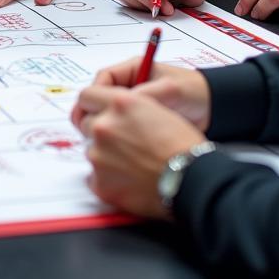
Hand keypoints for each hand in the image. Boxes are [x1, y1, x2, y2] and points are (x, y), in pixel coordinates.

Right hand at [72, 60, 211, 131]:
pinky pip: (122, 126)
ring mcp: (134, 104)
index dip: (95, 93)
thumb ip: (145, 94)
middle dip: (94, 112)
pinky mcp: (140, 120)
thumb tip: (122, 103)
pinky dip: (118, 134)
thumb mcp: (169, 90)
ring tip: (105, 139)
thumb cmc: (193, 91)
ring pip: (109, 114)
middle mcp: (131, 85)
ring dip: (106, 124)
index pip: (104, 78)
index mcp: (135, 69)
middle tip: (90, 128)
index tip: (92, 109)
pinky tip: (118, 146)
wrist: (215, 107)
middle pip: (101, 97)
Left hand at [73, 87, 206, 218]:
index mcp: (119, 103)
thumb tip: (110, 110)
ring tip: (132, 163)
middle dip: (100, 131)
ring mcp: (99, 154)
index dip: (92, 104)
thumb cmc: (183, 145)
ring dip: (105, 155)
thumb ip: (126, 106)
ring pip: (91, 150)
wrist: (192, 179)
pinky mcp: (100, 182)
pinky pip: (94, 178)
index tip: (94, 111)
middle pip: (86, 124)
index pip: (86, 95)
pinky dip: (107, 179)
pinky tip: (129, 180)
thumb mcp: (156, 108)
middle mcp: (104, 125)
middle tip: (122, 142)